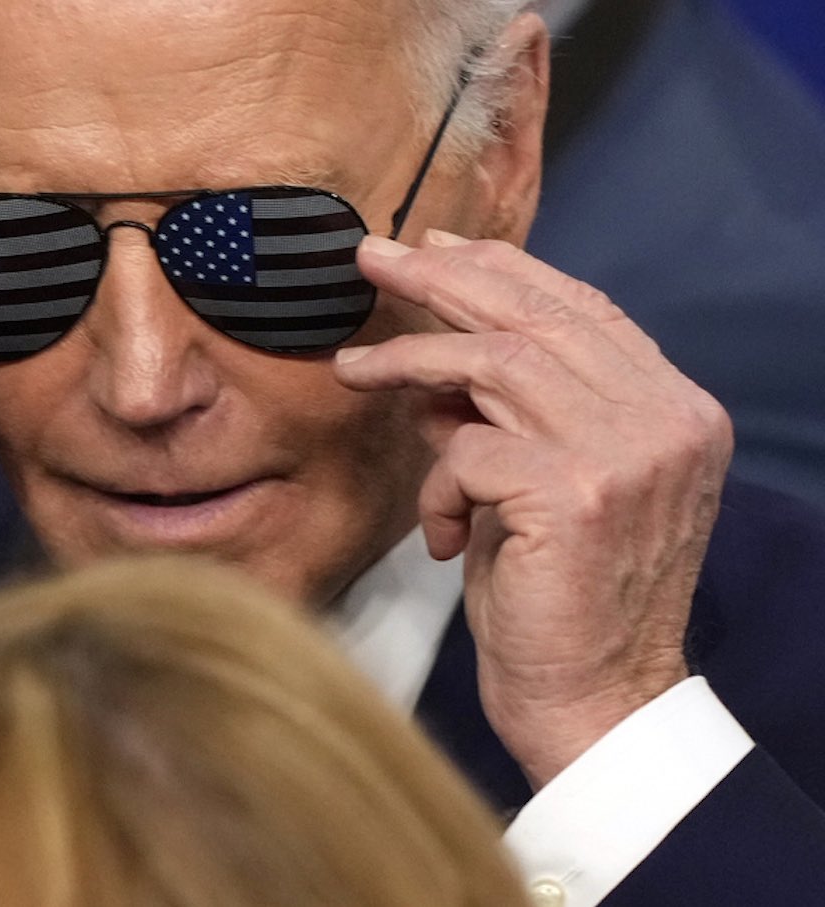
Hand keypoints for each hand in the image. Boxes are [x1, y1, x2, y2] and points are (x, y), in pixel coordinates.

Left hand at [335, 230, 731, 786]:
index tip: (437, 245)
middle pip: (537, 316)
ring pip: (495, 363)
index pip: (583, 309)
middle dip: (444, 278)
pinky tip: (441, 533)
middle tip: (373, 255)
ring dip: (410, 362)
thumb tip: (431, 372)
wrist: (592, 702)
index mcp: (673, 410)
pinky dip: (438, 485)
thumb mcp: (539, 489)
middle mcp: (666, 418)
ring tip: (351, 369)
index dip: (503, 271)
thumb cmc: (558, 599)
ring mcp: (627, 451)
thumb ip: (509, 420)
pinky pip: (468, 448)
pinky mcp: (575, 492)